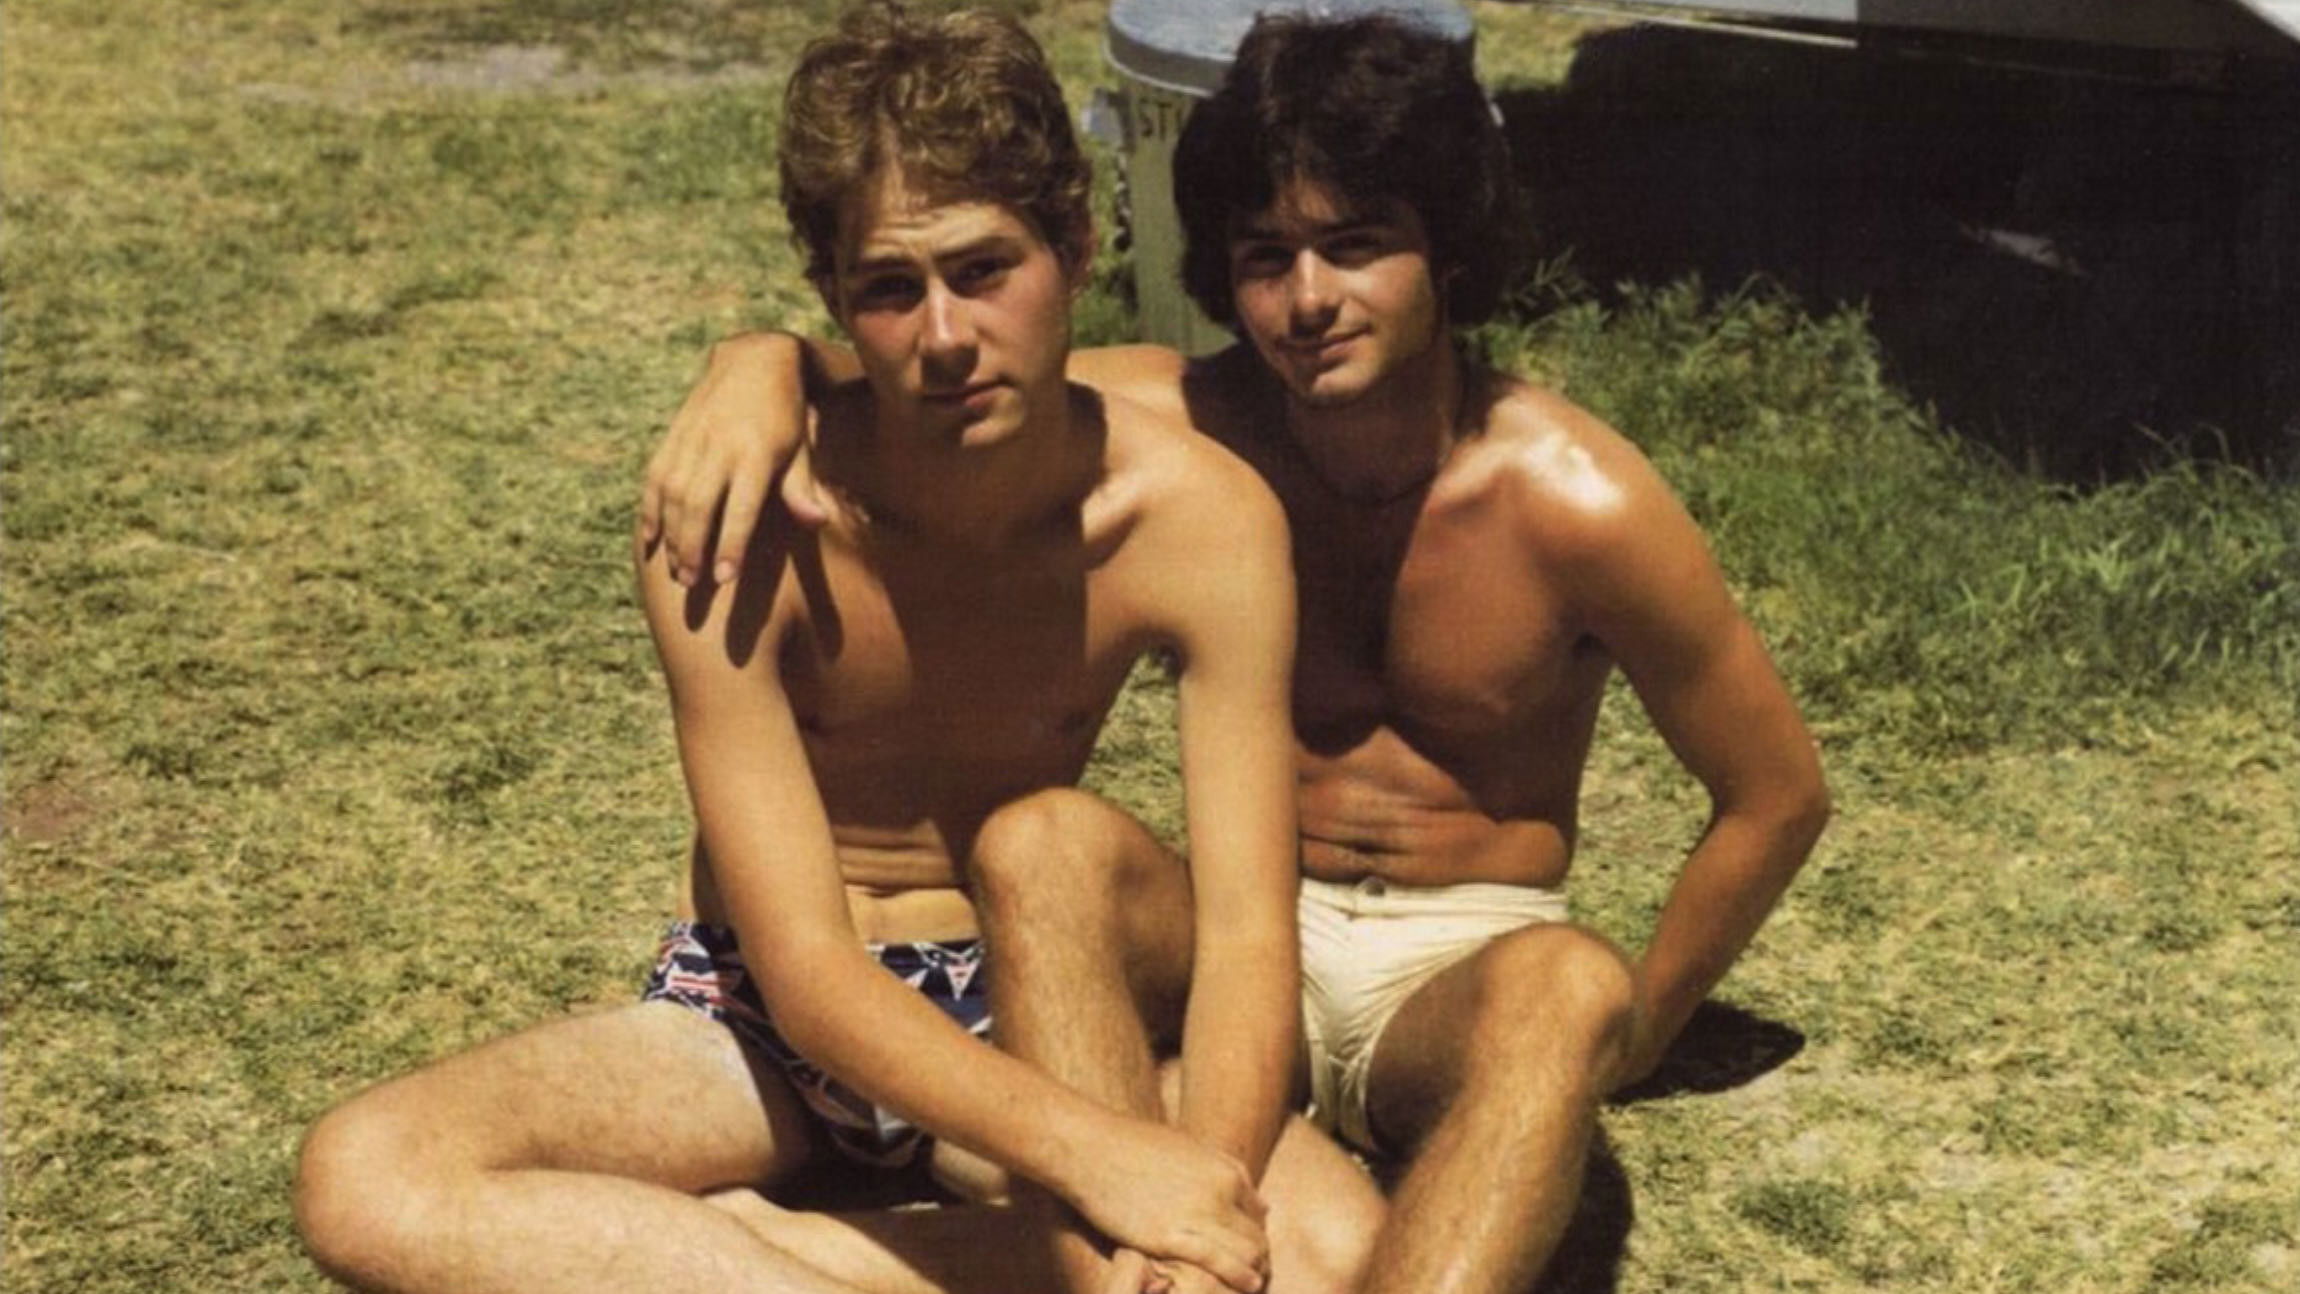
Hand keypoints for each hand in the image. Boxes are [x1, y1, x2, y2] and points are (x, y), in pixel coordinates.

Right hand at [638, 334, 823, 587]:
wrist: (754, 360)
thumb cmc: (787, 416)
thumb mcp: (801, 448)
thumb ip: (802, 488)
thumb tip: (816, 522)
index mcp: (757, 453)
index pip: (742, 507)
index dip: (731, 543)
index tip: (724, 579)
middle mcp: (721, 446)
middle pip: (700, 505)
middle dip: (693, 547)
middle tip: (691, 584)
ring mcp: (693, 439)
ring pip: (674, 494)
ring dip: (671, 536)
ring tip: (676, 570)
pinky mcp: (674, 435)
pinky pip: (655, 477)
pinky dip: (650, 509)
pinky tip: (651, 540)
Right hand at [1062, 1119, 1269, 1292]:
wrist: (1091, 1148)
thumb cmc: (1135, 1145)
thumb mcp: (1191, 1150)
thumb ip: (1228, 1173)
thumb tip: (1264, 1206)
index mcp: (1226, 1170)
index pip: (1258, 1214)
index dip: (1256, 1235)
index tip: (1250, 1251)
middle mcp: (1220, 1191)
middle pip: (1256, 1236)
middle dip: (1258, 1258)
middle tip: (1255, 1274)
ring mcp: (1196, 1214)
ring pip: (1246, 1252)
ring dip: (1253, 1270)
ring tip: (1252, 1285)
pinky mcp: (1169, 1237)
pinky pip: (1219, 1262)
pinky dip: (1239, 1277)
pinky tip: (1249, 1286)